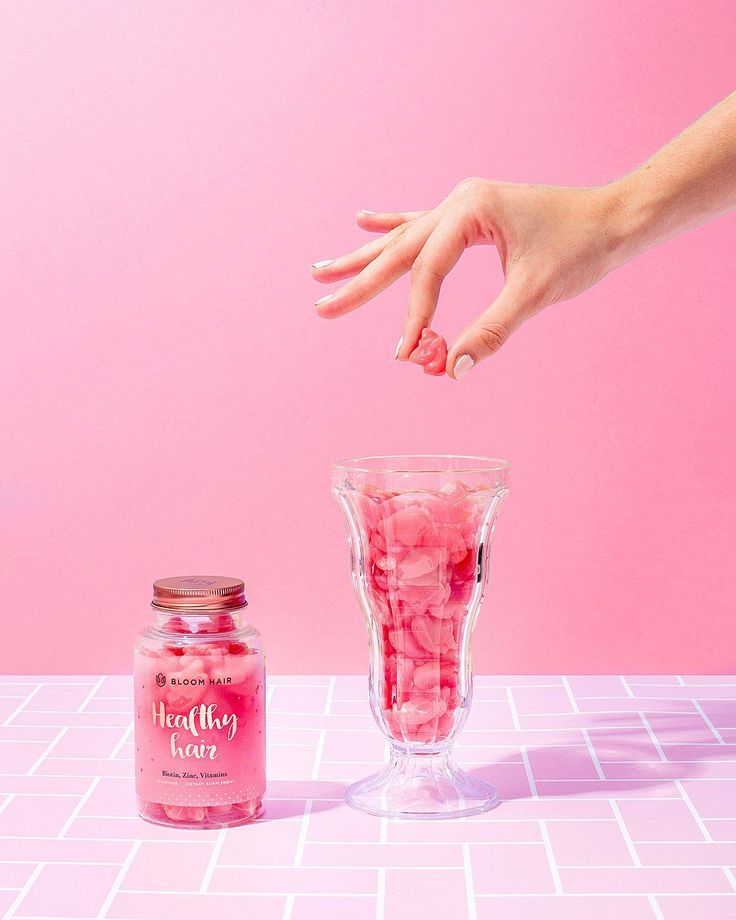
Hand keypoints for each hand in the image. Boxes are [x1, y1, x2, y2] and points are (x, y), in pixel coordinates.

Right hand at [312, 178, 629, 378]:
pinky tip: (362, 220)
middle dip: (360, 282)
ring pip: (403, 238)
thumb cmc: (581, 247)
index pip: (428, 271)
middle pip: (399, 251)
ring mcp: (462, 204)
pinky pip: (420, 223)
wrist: (615, 217)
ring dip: (363, 257)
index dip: (415, 315)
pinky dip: (391, 226)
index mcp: (471, 209)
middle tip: (322, 307)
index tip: (406, 353)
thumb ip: (492, 330)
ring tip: (321, 270)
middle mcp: (459, 200)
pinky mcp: (469, 215)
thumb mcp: (535, 292)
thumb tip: (453, 368)